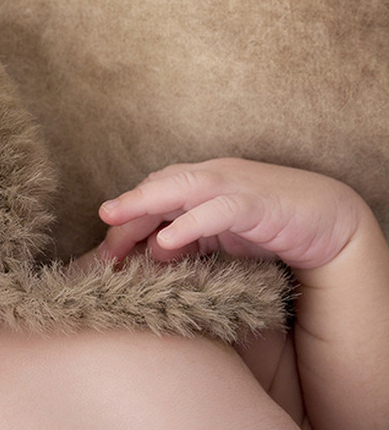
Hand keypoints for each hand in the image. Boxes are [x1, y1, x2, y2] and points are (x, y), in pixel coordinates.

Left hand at [96, 158, 365, 272]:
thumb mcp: (218, 238)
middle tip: (100, 224)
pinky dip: (191, 223)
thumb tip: (151, 251)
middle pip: (161, 186)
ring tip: (115, 219)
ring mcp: (236, 187)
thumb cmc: (268, 228)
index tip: (103, 247)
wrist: (329, 222)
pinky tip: (168, 239)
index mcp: (201, 184)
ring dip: (145, 202)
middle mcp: (214, 178)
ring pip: (182, 188)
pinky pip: (219, 210)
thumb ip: (185, 242)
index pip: (155, 193)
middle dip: (128, 205)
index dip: (127, 216)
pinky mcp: (258, 204)